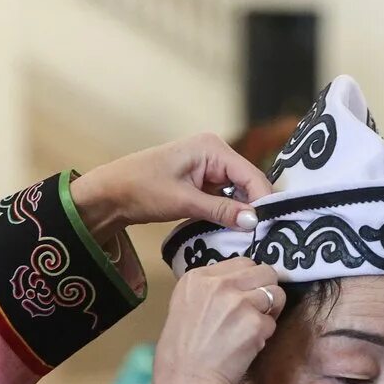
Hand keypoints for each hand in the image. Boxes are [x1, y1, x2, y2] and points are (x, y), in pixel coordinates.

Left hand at [69, 134, 273, 242]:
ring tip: (253, 236)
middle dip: (256, 207)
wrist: (111, 193)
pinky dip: (230, 212)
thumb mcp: (184, 202)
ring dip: (243, 212)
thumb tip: (255, 221)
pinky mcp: (203, 181)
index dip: (264, 201)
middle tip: (266, 236)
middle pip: (249, 182)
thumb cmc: (141, 189)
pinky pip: (226, 196)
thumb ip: (221, 210)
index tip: (273, 227)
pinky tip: (234, 229)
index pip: (252, 175)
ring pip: (239, 191)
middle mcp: (215, 152)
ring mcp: (209, 166)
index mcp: (212, 148)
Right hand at [150, 258, 283, 383]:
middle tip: (257, 309)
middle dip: (266, 289)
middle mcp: (219, 284)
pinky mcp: (255, 324)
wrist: (186, 380)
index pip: (243, 262)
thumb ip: (212, 290)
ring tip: (254, 326)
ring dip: (270, 310)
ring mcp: (239, 302)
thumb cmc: (182, 350)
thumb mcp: (186, 305)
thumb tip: (240, 284)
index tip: (245, 295)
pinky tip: (248, 345)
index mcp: (198, 277)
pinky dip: (265, 334)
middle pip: (265, 271)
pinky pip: (273, 322)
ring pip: (276, 294)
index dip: (249, 280)